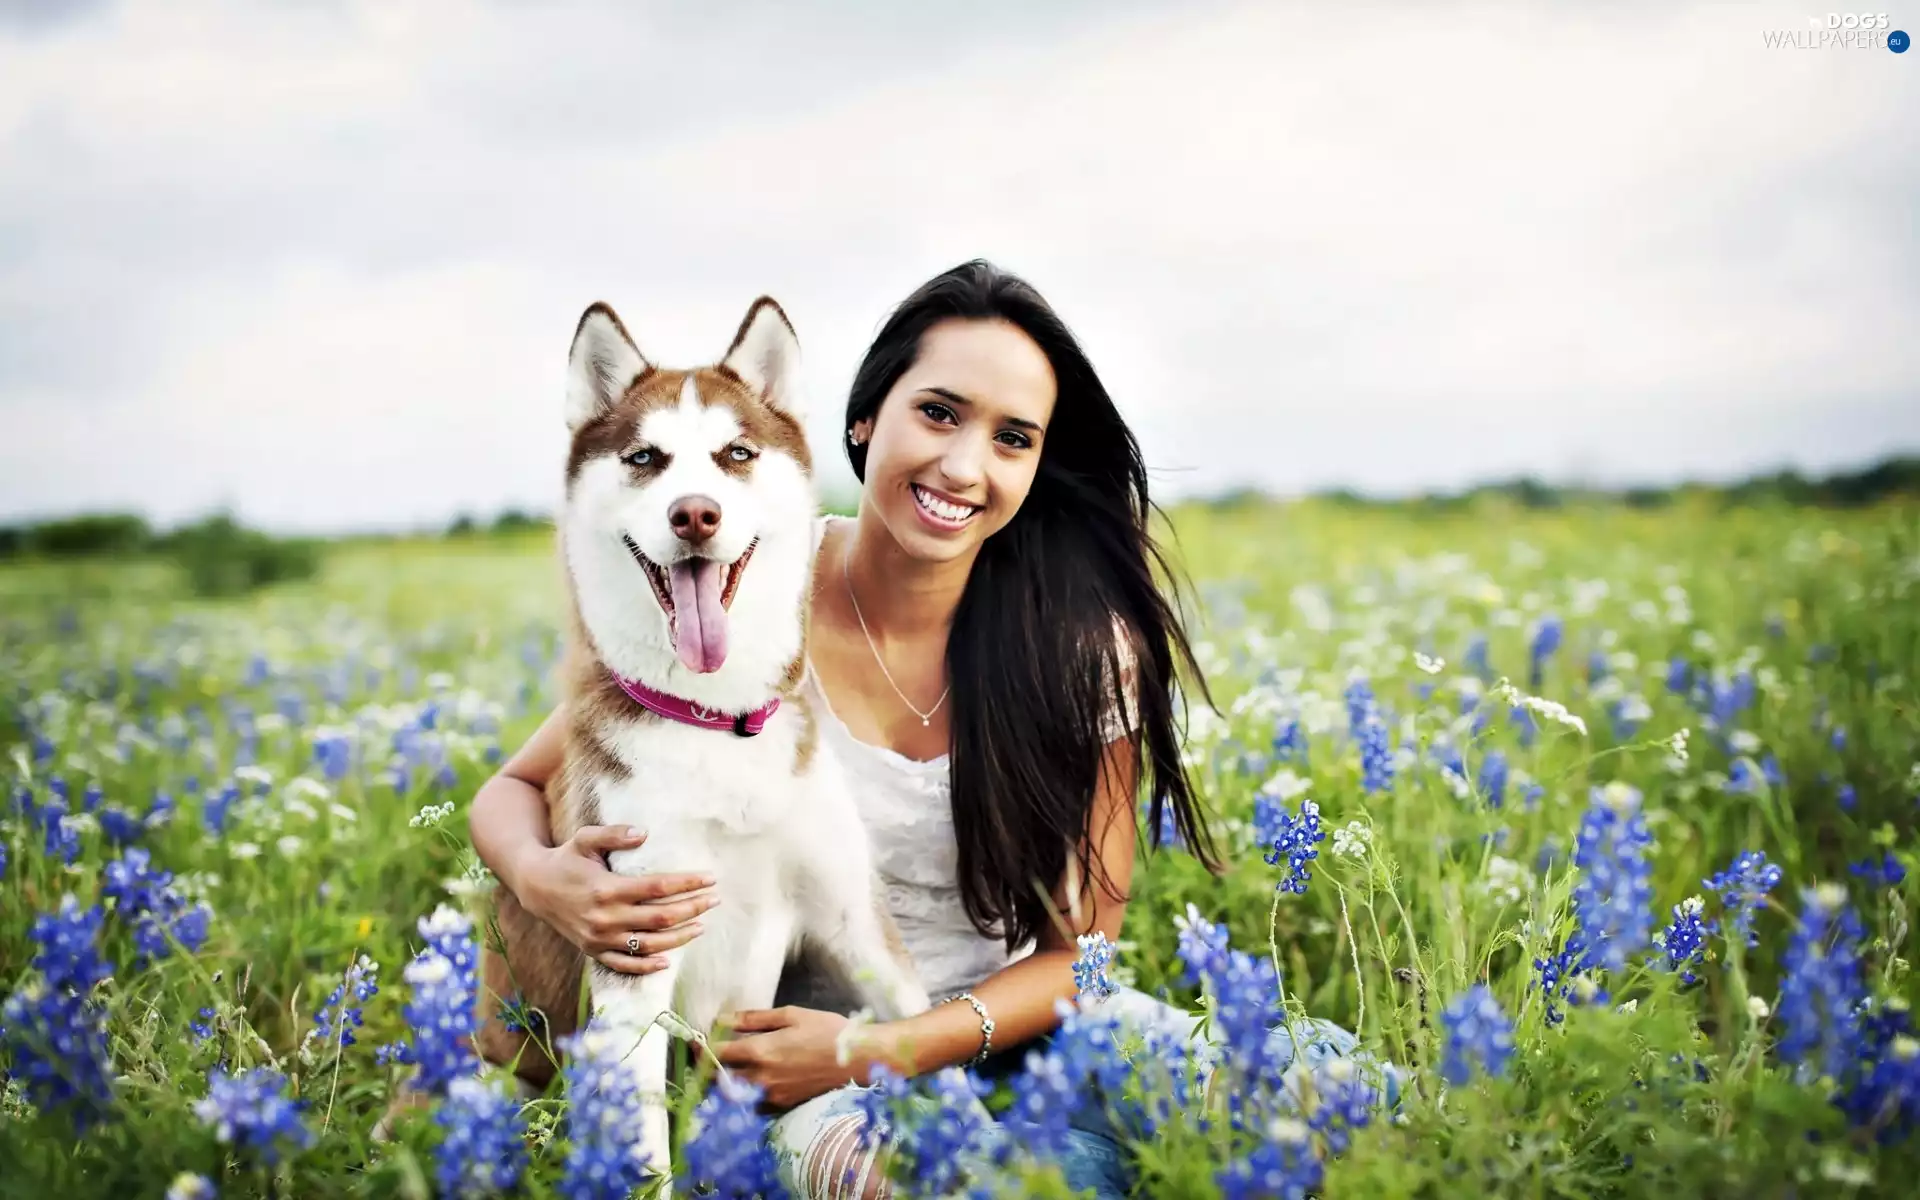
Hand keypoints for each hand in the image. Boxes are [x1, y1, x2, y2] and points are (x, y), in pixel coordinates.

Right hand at [517, 825, 719, 974]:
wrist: (535, 887)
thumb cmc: (566, 858)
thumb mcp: (586, 839)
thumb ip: (614, 835)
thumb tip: (644, 833)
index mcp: (606, 888)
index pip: (658, 888)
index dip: (687, 883)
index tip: (710, 877)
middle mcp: (605, 917)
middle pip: (660, 918)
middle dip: (692, 908)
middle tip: (715, 899)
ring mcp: (599, 938)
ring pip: (649, 944)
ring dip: (679, 937)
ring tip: (702, 925)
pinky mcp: (593, 950)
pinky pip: (623, 964)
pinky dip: (646, 966)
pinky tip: (667, 961)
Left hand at [712, 1006, 880, 1110]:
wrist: (857, 1059)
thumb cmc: (826, 1030)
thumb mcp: (790, 1015)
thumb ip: (754, 1019)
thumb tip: (723, 1019)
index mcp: (761, 1051)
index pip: (717, 1054)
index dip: (701, 1047)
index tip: (695, 1040)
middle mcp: (761, 1077)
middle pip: (719, 1079)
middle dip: (708, 1068)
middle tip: (705, 1057)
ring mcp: (771, 1095)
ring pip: (734, 1094)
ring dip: (724, 1083)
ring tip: (724, 1069)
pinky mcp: (782, 1105)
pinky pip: (752, 1104)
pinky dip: (744, 1095)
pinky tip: (749, 1083)